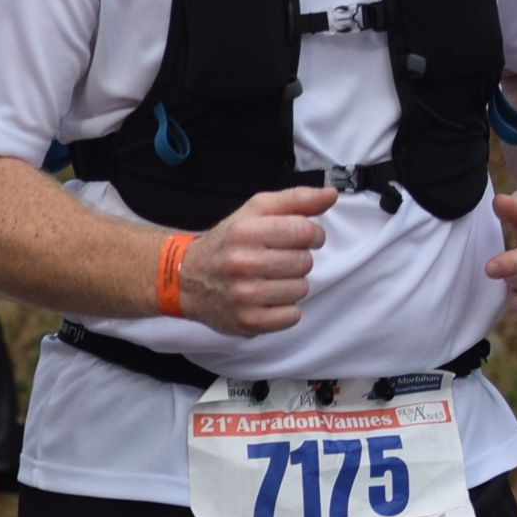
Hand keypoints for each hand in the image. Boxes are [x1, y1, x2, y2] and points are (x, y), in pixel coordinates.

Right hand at [177, 187, 337, 337]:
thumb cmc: (227, 243)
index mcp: (245, 231)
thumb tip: (330, 195)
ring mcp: (244, 295)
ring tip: (270, 279)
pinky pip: (292, 316)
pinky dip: (285, 309)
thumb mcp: (255, 211)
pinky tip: (268, 299)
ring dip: (291, 284)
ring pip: (301, 289)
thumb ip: (296, 200)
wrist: (186, 278)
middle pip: (305, 262)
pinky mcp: (248, 321)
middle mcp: (242, 263)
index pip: (305, 231)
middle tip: (277, 260)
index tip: (301, 238)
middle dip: (297, 260)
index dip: (312, 234)